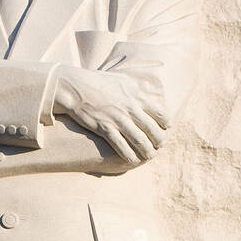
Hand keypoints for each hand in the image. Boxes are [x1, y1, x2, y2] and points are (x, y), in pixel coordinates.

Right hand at [52, 68, 168, 164]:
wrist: (75, 87)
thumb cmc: (99, 82)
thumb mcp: (123, 80)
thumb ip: (138, 88)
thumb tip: (151, 91)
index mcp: (137, 95)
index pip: (160, 113)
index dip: (165, 124)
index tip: (165, 129)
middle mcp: (130, 108)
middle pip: (152, 129)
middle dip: (159, 141)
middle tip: (159, 146)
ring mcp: (118, 119)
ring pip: (139, 140)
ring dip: (147, 151)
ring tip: (150, 156)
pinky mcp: (104, 128)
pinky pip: (121, 146)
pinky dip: (129, 155)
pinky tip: (132, 160)